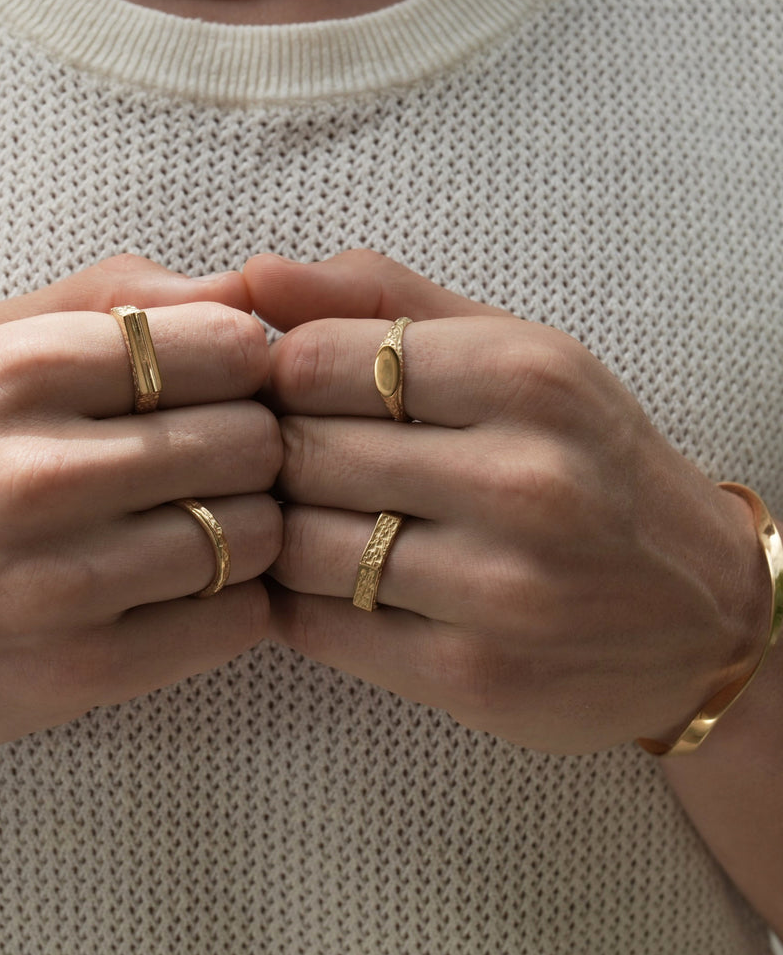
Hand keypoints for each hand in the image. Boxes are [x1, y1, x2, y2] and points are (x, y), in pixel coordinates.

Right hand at [0, 256, 281, 750]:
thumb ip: (113, 298)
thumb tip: (250, 288)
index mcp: (17, 372)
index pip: (228, 346)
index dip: (247, 367)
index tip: (223, 388)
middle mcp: (36, 476)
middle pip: (253, 442)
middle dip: (254, 448)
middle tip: (216, 463)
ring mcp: (57, 584)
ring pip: (254, 537)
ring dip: (247, 530)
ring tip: (200, 525)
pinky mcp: (78, 672)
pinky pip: (234, 626)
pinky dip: (235, 604)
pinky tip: (191, 589)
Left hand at [246, 250, 766, 755]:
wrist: (704, 618)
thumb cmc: (589, 465)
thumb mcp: (516, 354)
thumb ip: (382, 302)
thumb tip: (250, 279)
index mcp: (526, 377)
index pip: (312, 361)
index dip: (280, 380)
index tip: (300, 399)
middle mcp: (521, 480)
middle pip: (298, 453)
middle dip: (278, 460)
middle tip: (299, 469)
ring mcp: (500, 588)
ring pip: (296, 547)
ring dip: (285, 538)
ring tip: (323, 527)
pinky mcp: (474, 675)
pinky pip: (317, 627)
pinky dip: (302, 605)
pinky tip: (338, 588)